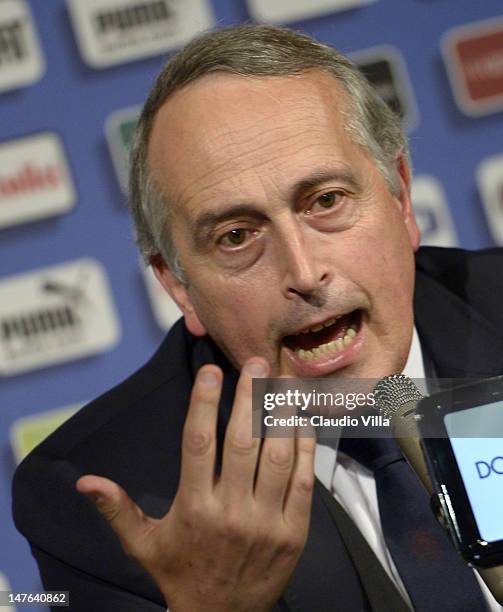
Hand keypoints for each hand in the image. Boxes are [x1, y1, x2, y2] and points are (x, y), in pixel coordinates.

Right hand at [76, 358, 315, 611]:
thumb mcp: (143, 545)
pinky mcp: (294, 533)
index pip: (198, 443)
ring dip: (280, 415)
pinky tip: (301, 420)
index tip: (210, 372)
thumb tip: (85, 482)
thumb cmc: (180, 574)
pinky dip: (304, 447)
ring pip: (277, 456)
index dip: (203, 403)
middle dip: (249, 397)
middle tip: (254, 363)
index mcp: (193, 508)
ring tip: (281, 382)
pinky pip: (303, 481)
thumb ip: (117, 510)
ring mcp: (266, 522)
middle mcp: (230, 511)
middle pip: (242, 442)